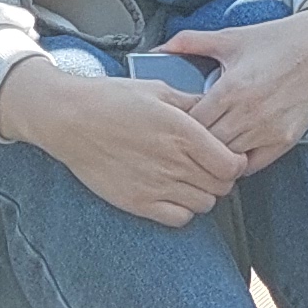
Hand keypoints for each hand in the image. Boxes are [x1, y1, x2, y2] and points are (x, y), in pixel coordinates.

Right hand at [0, 62, 244, 225]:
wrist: (70, 119)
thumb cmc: (112, 99)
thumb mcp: (159, 89)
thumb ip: (192, 103)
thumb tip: (217, 108)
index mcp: (183, 131)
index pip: (232, 164)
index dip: (236, 161)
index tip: (230, 155)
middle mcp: (173, 162)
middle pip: (221, 186)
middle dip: (222, 177)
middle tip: (211, 166)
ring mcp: (156, 185)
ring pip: (204, 204)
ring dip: (204, 193)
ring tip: (192, 178)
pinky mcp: (138, 202)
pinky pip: (178, 218)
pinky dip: (183, 209)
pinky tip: (174, 192)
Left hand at [158, 6, 307, 171]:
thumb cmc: (277, 40)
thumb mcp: (230, 38)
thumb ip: (190, 43)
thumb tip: (157, 49)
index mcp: (231, 88)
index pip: (190, 125)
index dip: (177, 127)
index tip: (173, 125)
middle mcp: (249, 114)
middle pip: (205, 147)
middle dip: (192, 145)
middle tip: (183, 142)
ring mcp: (269, 130)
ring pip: (226, 160)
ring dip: (214, 157)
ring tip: (204, 149)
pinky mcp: (286, 140)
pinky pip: (253, 166)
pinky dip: (238, 163)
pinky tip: (230, 153)